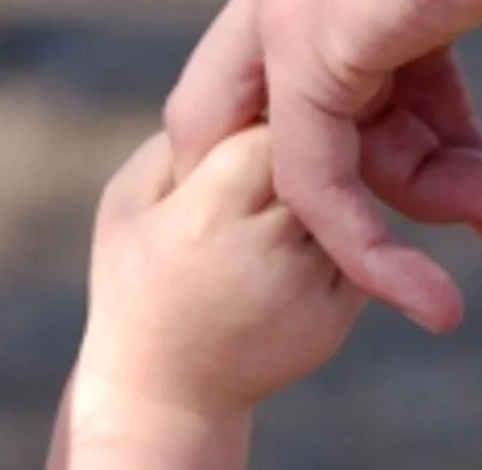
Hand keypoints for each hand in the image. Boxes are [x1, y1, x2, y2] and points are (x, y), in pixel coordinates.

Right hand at [76, 128, 366, 418]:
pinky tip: (287, 244)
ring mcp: (313, 286)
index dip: (263, 115)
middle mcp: (271, 249)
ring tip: (272, 202)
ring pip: (343, 196)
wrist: (168, 392)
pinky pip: (354, 241)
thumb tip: (244, 89)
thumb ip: (179, 139)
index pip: (269, 128)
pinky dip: (333, 229)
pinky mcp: (342, 312)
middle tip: (270, 152)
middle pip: (314, 159)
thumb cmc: (136, 279)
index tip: (246, 119)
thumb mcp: (127, 201)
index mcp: (208, 215)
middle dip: (300, 146)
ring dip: (323, 184)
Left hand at [165, 0, 481, 332]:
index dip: (425, 126)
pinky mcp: (304, 56)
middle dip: (400, 173)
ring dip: (418, 210)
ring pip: (319, 159)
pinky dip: (363, 253)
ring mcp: (293, 16)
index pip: (368, 66)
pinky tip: (431, 302)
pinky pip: (312, 187)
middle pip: (322, 117)